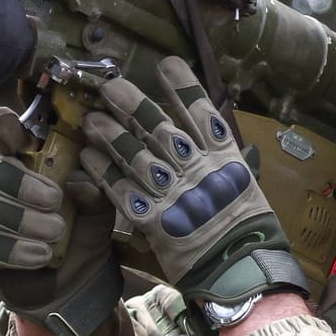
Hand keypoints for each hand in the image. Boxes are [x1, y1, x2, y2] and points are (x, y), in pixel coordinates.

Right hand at [0, 106, 122, 335]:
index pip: (7, 139)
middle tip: (55, 200)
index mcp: (26, 168)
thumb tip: (79, 182)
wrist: (77, 289)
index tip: (8, 120)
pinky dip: (14, 250)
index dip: (4, 128)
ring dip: (24, 221)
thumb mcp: (99, 214)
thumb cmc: (84, 239)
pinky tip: (40, 256)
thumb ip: (94, 193)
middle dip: (24, 184)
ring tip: (56, 235)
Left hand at [79, 57, 305, 304]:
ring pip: (137, 157)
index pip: (203, 114)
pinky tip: (88, 157)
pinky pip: (124, 192)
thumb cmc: (247, 230)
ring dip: (111, 136)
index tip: (166, 64)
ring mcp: (176, 195)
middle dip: (133, 106)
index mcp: (225, 160)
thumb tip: (214, 135)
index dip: (185, 87)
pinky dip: (104, 173)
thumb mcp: (246, 187)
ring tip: (91, 119)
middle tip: (110, 86)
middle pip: (161, 130)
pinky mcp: (155, 221)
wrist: (240, 271)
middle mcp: (198, 171)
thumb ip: (226, 160)